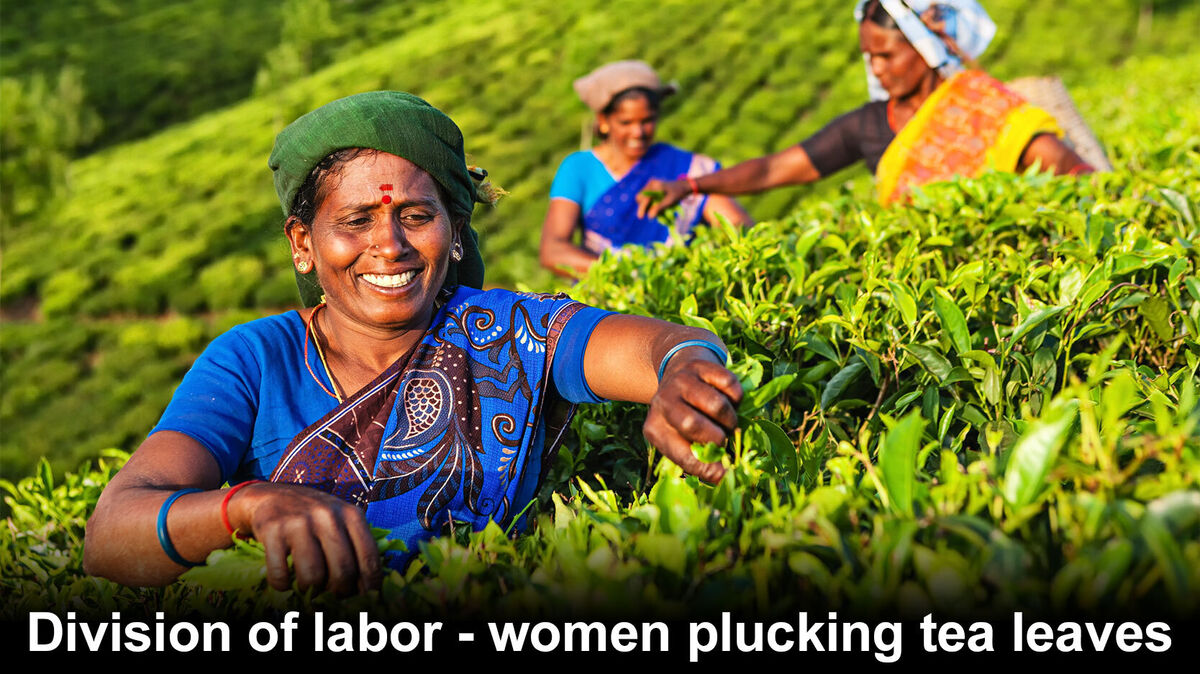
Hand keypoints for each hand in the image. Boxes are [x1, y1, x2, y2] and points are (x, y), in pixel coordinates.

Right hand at [228, 482, 382, 594]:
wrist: (270, 496)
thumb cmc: (312, 516)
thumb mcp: (340, 520)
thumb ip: (355, 545)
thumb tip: (367, 589)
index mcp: (350, 514)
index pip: (369, 557)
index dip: (369, 584)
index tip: (364, 597)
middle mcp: (327, 516)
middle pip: (342, 571)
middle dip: (340, 592)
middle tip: (332, 595)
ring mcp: (299, 522)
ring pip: (313, 576)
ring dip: (310, 591)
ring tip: (308, 587)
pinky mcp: (273, 530)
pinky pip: (281, 574)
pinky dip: (282, 585)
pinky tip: (284, 581)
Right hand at [637, 179, 690, 219]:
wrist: (683, 187)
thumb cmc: (677, 193)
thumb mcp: (669, 201)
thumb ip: (659, 208)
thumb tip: (650, 216)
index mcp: (654, 185)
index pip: (643, 197)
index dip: (642, 207)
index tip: (640, 217)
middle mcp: (650, 184)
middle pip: (640, 198)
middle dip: (643, 206)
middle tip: (650, 214)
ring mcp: (650, 185)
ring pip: (642, 198)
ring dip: (646, 206)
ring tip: (655, 211)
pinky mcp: (652, 188)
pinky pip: (646, 197)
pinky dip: (649, 204)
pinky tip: (656, 207)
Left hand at [642, 352, 743, 482]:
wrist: (679, 369)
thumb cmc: (684, 414)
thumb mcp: (681, 437)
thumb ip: (699, 459)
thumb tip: (724, 478)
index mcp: (654, 428)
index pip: (681, 454)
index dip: (706, 467)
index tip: (724, 474)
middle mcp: (662, 402)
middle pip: (692, 425)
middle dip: (717, 437)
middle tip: (725, 439)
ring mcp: (681, 381)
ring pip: (716, 405)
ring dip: (730, 419)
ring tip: (728, 422)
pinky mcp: (700, 365)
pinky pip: (729, 385)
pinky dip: (736, 398)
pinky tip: (729, 400)